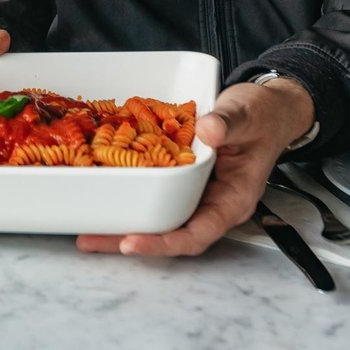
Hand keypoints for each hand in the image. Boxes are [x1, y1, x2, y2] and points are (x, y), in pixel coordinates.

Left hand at [76, 78, 314, 256]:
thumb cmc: (261, 116)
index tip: (132, 242)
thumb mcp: (247, 115)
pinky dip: (130, 193)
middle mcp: (211, 202)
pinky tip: (103, 191)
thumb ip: (228, 124)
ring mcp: (194, 191)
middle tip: (91, 239)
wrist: (263, 107)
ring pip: (158, 214)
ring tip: (86, 229)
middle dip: (130, 239)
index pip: (197, 233)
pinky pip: (154, 190)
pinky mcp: (179, 175)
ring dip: (124, 222)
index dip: (163, 242)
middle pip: (169, 231)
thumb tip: (208, 131)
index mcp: (232, 199)